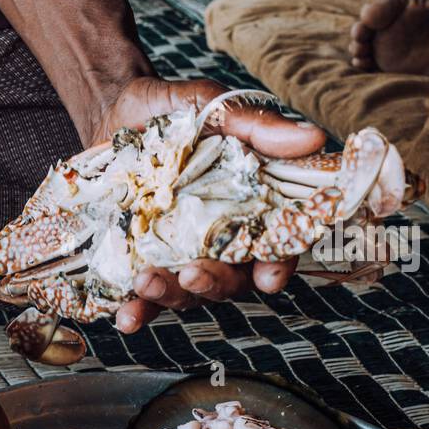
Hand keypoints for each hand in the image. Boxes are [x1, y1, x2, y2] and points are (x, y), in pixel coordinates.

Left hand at [87, 77, 326, 333]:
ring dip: (169, 296)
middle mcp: (218, 241)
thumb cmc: (177, 111)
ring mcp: (178, 255)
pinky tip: (125, 318)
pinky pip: (140, 297)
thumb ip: (260, 128)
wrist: (115, 109)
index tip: (269, 276)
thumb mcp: (217, 109)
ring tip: (146, 285)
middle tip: (193, 274)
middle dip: (214, 284)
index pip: (275, 247)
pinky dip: (135, 311)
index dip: (277, 266)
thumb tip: (314, 138)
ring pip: (186, 293)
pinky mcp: (139, 261)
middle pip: (230, 281)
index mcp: (249, 209)